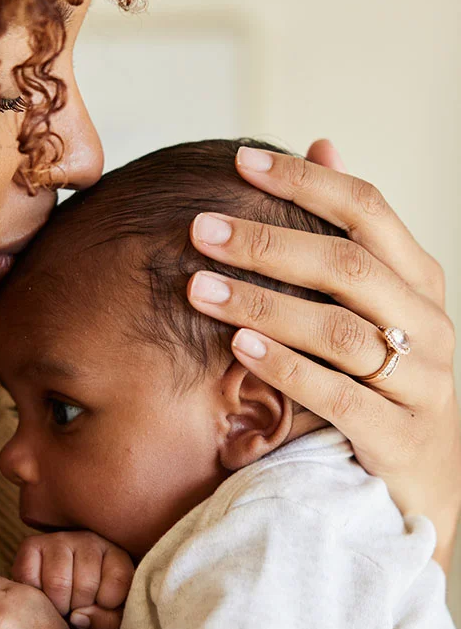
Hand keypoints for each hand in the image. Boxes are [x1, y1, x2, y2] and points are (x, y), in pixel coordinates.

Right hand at [12, 531, 134, 628]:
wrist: (61, 590)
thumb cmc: (91, 604)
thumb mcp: (111, 614)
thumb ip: (107, 620)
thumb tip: (77, 617)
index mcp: (115, 554)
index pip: (117, 584)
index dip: (107, 607)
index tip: (99, 607)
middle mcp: (88, 540)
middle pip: (85, 586)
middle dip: (78, 608)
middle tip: (75, 608)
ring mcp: (59, 539)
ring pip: (58, 583)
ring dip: (57, 605)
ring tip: (60, 604)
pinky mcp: (31, 545)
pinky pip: (30, 578)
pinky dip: (35, 595)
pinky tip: (43, 594)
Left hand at [188, 140, 460, 571]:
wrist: (429, 485)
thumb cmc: (388, 381)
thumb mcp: (378, 305)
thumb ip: (350, 234)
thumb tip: (323, 143)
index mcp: (419, 283)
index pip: (368, 209)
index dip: (306, 182)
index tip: (241, 160)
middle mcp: (429, 325)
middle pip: (347, 266)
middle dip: (268, 242)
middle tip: (201, 228)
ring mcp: (421, 383)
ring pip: (338, 330)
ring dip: (263, 304)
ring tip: (199, 287)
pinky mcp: (400, 437)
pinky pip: (339, 395)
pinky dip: (286, 368)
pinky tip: (238, 347)